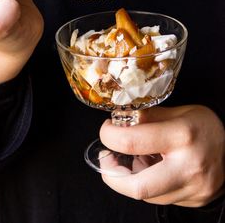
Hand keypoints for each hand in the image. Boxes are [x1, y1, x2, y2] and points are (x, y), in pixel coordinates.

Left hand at [100, 105, 224, 206]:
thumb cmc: (204, 125)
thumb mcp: (178, 111)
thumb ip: (148, 117)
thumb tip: (119, 121)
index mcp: (181, 136)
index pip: (131, 141)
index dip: (109, 136)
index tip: (107, 130)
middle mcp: (187, 166)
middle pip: (137, 187)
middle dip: (111, 174)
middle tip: (107, 159)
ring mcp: (192, 188)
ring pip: (147, 195)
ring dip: (129, 179)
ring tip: (132, 159)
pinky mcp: (193, 199)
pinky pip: (159, 197)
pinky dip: (147, 184)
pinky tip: (150, 168)